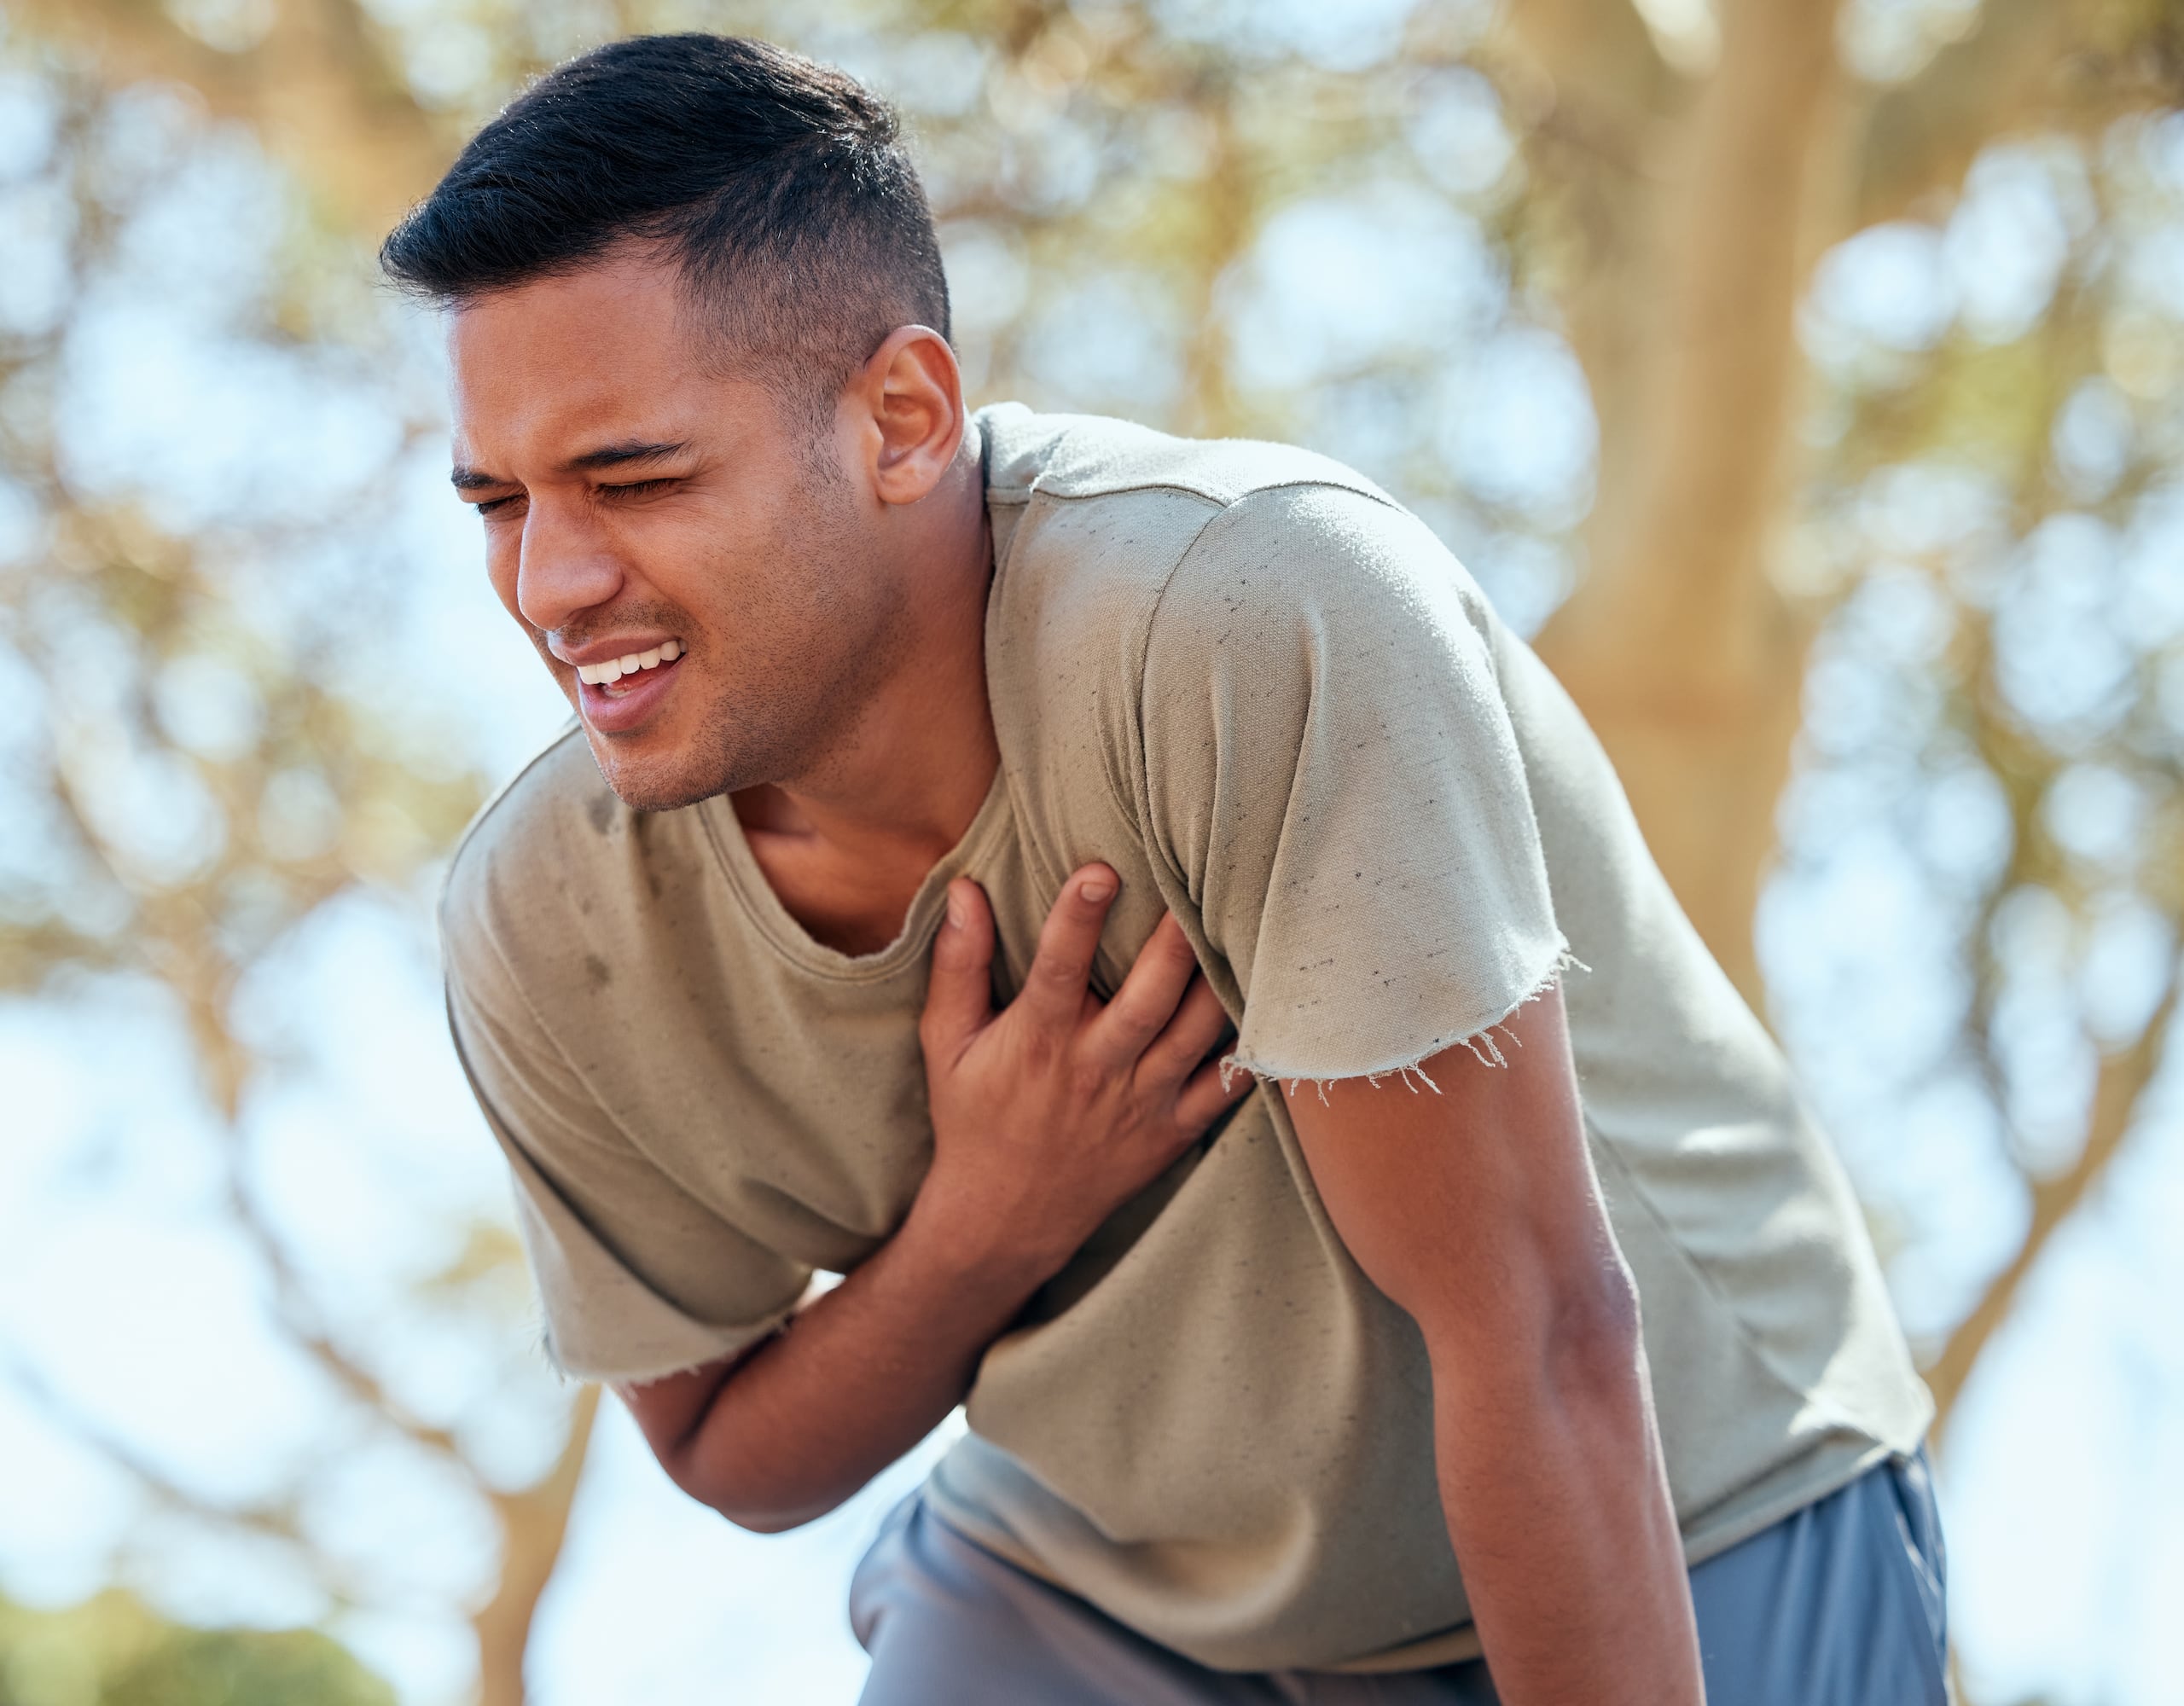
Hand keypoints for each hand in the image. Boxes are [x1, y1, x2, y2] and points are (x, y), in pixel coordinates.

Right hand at [915, 863, 1249, 1283]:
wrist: (1005, 1218)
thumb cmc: (974, 1116)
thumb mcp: (948, 1043)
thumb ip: (958, 965)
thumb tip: (965, 891)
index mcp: (1038, 1041)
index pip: (1059, 969)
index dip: (1078, 918)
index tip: (1100, 870)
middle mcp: (1095, 1068)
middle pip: (1147, 998)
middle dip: (1175, 942)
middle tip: (1200, 884)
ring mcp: (1140, 1102)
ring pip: (1195, 1034)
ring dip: (1220, 981)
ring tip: (1241, 925)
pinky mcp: (1172, 1130)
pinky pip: (1225, 1087)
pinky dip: (1250, 1049)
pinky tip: (1271, 1001)